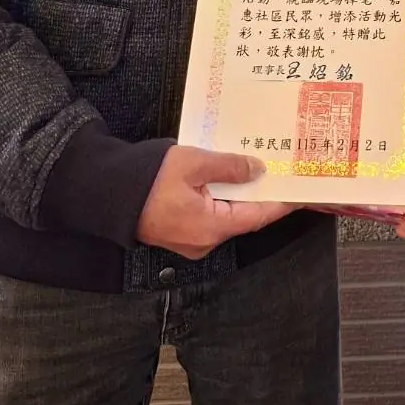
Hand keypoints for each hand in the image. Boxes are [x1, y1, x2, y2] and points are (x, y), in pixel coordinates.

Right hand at [136, 143, 292, 258]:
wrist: (102, 193)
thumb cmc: (147, 177)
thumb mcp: (193, 162)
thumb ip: (229, 167)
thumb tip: (258, 170)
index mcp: (211, 227)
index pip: (258, 216)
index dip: (282, 203)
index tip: (302, 192)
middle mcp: (204, 241)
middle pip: (243, 217)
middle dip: (262, 195)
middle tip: (282, 172)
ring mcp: (190, 241)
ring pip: (226, 216)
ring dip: (240, 196)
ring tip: (259, 170)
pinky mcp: (179, 234)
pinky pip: (209, 217)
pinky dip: (221, 199)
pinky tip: (228, 179)